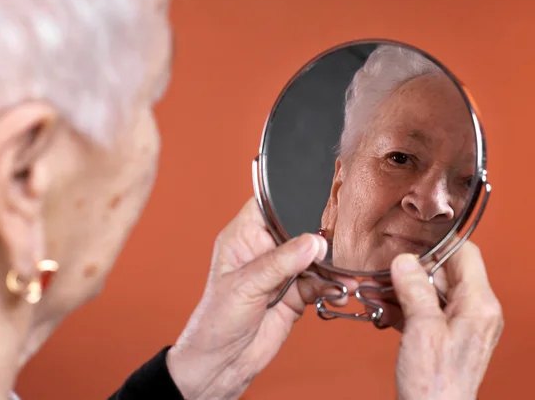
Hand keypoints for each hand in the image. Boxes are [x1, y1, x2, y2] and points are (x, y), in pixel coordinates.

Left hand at [166, 198, 351, 399]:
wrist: (223, 363)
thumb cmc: (216, 320)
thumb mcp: (246, 285)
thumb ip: (280, 262)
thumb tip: (313, 241)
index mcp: (243, 237)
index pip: (267, 206)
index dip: (288, 200)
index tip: (316, 200)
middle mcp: (264, 250)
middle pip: (297, 230)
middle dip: (319, 237)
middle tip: (339, 245)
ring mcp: (281, 272)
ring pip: (313, 258)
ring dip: (331, 266)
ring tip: (346, 275)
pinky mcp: (295, 293)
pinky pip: (319, 282)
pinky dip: (332, 286)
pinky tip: (340, 291)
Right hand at [391, 242, 503, 399]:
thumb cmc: (435, 385)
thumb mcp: (422, 329)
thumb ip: (414, 289)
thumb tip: (405, 260)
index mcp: (479, 305)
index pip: (465, 254)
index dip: (438, 242)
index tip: (410, 238)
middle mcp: (474, 312)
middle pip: (444, 272)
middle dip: (411, 269)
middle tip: (383, 267)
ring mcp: (460, 325)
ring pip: (430, 290)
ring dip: (401, 288)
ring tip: (376, 290)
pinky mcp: (443, 336)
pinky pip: (424, 309)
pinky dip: (402, 306)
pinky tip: (382, 309)